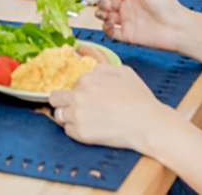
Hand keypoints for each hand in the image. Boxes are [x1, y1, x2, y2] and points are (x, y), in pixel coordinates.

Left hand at [50, 64, 170, 151]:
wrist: (147, 124)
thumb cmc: (138, 99)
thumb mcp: (123, 71)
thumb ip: (103, 68)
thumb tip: (92, 70)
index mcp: (86, 80)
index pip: (71, 84)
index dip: (79, 91)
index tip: (87, 97)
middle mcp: (78, 96)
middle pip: (55, 98)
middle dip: (63, 102)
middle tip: (75, 107)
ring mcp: (77, 115)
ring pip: (59, 115)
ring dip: (68, 116)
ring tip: (84, 119)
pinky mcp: (80, 133)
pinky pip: (68, 131)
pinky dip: (76, 130)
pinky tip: (89, 129)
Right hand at [93, 0, 191, 51]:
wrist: (178, 28)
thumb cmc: (167, 5)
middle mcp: (127, 4)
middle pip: (105, 0)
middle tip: (102, 0)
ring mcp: (126, 19)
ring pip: (104, 15)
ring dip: (100, 12)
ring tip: (106, 11)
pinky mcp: (127, 34)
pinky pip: (110, 31)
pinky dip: (105, 27)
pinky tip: (109, 23)